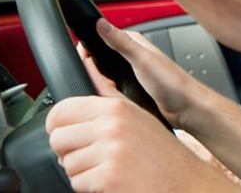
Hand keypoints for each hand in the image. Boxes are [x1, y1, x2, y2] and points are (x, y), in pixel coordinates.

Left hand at [46, 94, 223, 191]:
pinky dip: (90, 187)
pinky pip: (77, 183)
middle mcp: (112, 127)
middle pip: (58, 139)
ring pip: (67, 164)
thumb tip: (85, 61)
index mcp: (115, 108)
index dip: (59, 127)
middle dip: (70, 152)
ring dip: (82, 171)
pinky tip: (112, 180)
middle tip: (93, 155)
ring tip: (108, 167)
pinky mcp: (109, 177)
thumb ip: (106, 89)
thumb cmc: (160, 150)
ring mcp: (110, 152)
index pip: (60, 111)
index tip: (70, 134)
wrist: (183, 180)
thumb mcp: (135, 112)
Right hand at [80, 19, 204, 126]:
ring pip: (105, 76)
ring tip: (109, 90)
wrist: (187, 108)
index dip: (88, 48)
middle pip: (101, 59)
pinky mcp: (133, 90)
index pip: (101, 38)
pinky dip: (109, 94)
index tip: (81, 58)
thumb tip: (101, 24)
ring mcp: (132, 74)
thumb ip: (122, 42)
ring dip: (102, 83)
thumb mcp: (143, 60)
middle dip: (94, 69)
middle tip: (99, 80)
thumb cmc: (173, 83)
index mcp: (134, 43)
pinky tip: (113, 100)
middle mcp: (133, 56)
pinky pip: (113, 90)